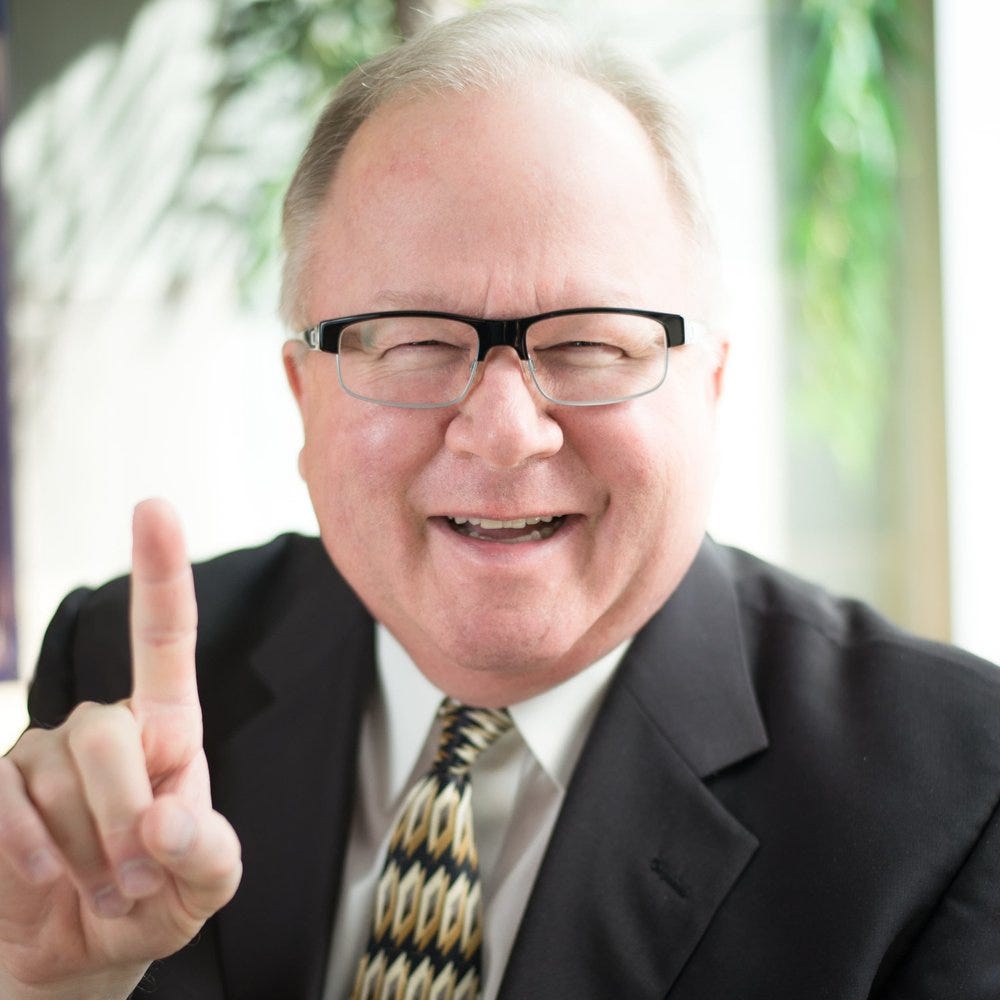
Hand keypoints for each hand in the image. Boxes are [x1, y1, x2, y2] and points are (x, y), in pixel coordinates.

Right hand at [0, 500, 241, 998]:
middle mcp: (104, 728)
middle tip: (138, 872)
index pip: (165, 640)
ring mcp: (42, 754)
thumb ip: (209, 855)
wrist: (73, 956)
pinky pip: (3, 795)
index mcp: (168, 732)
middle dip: (126, 811)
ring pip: (55, 766)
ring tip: (103, 884)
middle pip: (109, 728)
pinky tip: (46, 877)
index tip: (154, 506)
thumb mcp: (203, 889)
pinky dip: (28, 847)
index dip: (159, 572)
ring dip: (85, 843)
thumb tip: (169, 815)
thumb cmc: (151, 904)